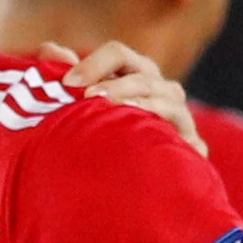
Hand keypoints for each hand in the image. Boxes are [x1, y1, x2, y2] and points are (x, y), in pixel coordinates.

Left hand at [43, 39, 202, 153]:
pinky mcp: (193, 146)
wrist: (131, 194)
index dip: (94, 62)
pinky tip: (142, 129)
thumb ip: (64, 78)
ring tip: (112, 109)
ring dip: (139, 100)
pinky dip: (163, 124)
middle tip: (85, 97)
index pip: (118, 55)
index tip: (67, 83)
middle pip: (144, 74)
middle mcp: (161, 90)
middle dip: (114, 83)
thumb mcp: (79, 110)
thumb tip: (49, 49)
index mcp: (135, 75)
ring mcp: (180, 117)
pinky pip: (183, 130)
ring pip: (167, 97)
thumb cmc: (102, 144)